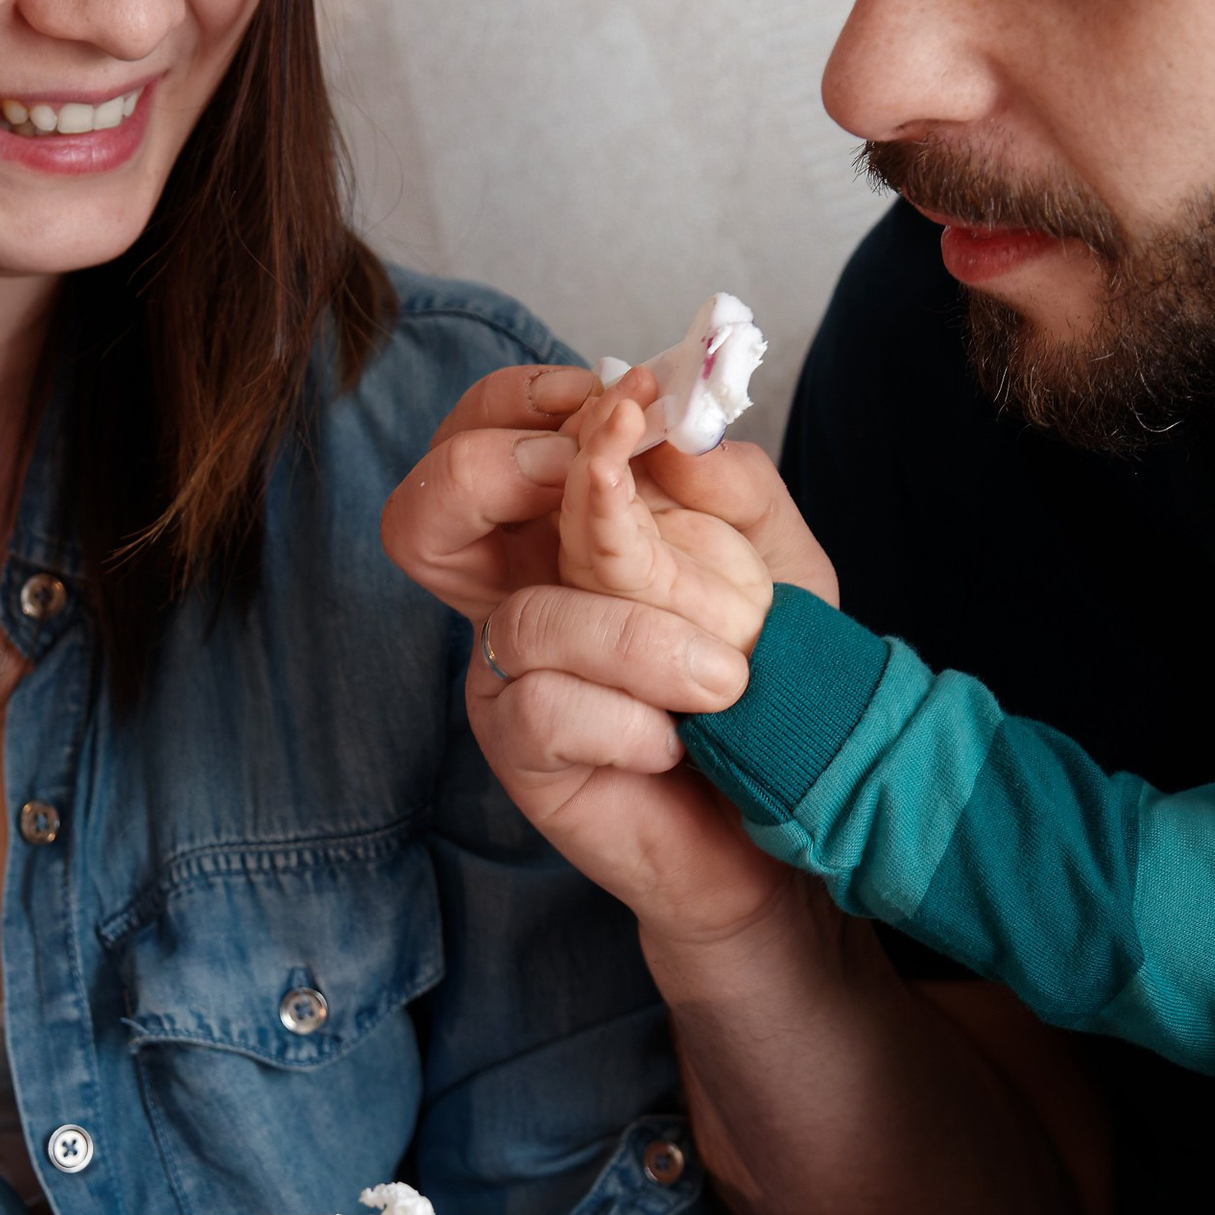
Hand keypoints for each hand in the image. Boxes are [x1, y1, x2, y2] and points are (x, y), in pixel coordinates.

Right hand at [383, 361, 834, 937]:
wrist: (793, 815)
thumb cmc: (776, 682)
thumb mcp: (780, 564)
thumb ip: (734, 488)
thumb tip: (673, 438)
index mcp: (564, 529)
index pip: (485, 435)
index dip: (518, 400)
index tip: (619, 398)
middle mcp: (519, 591)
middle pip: (421, 513)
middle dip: (489, 473)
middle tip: (593, 481)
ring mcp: (513, 675)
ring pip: (526, 619)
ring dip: (640, 641)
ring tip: (726, 682)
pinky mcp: (523, 753)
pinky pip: (546, 708)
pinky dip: (629, 720)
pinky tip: (677, 743)